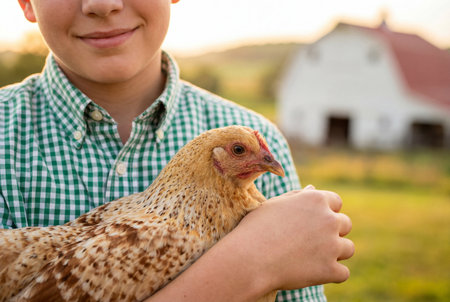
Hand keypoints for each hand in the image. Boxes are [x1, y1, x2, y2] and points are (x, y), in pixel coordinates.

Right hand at [235, 186, 353, 290]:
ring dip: (335, 253)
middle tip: (310, 242)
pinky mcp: (330, 270)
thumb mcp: (274, 205)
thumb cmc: (256, 228)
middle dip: (333, 232)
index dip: (325, 212)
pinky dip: (331, 274)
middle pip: (345, 224)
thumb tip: (312, 189)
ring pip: (348, 249)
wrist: (249, 258)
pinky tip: (314, 273)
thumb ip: (297, 197)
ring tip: (312, 257)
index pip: (336, 202)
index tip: (312, 223)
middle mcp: (328, 219)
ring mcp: (332, 245)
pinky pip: (343, 273)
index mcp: (315, 199)